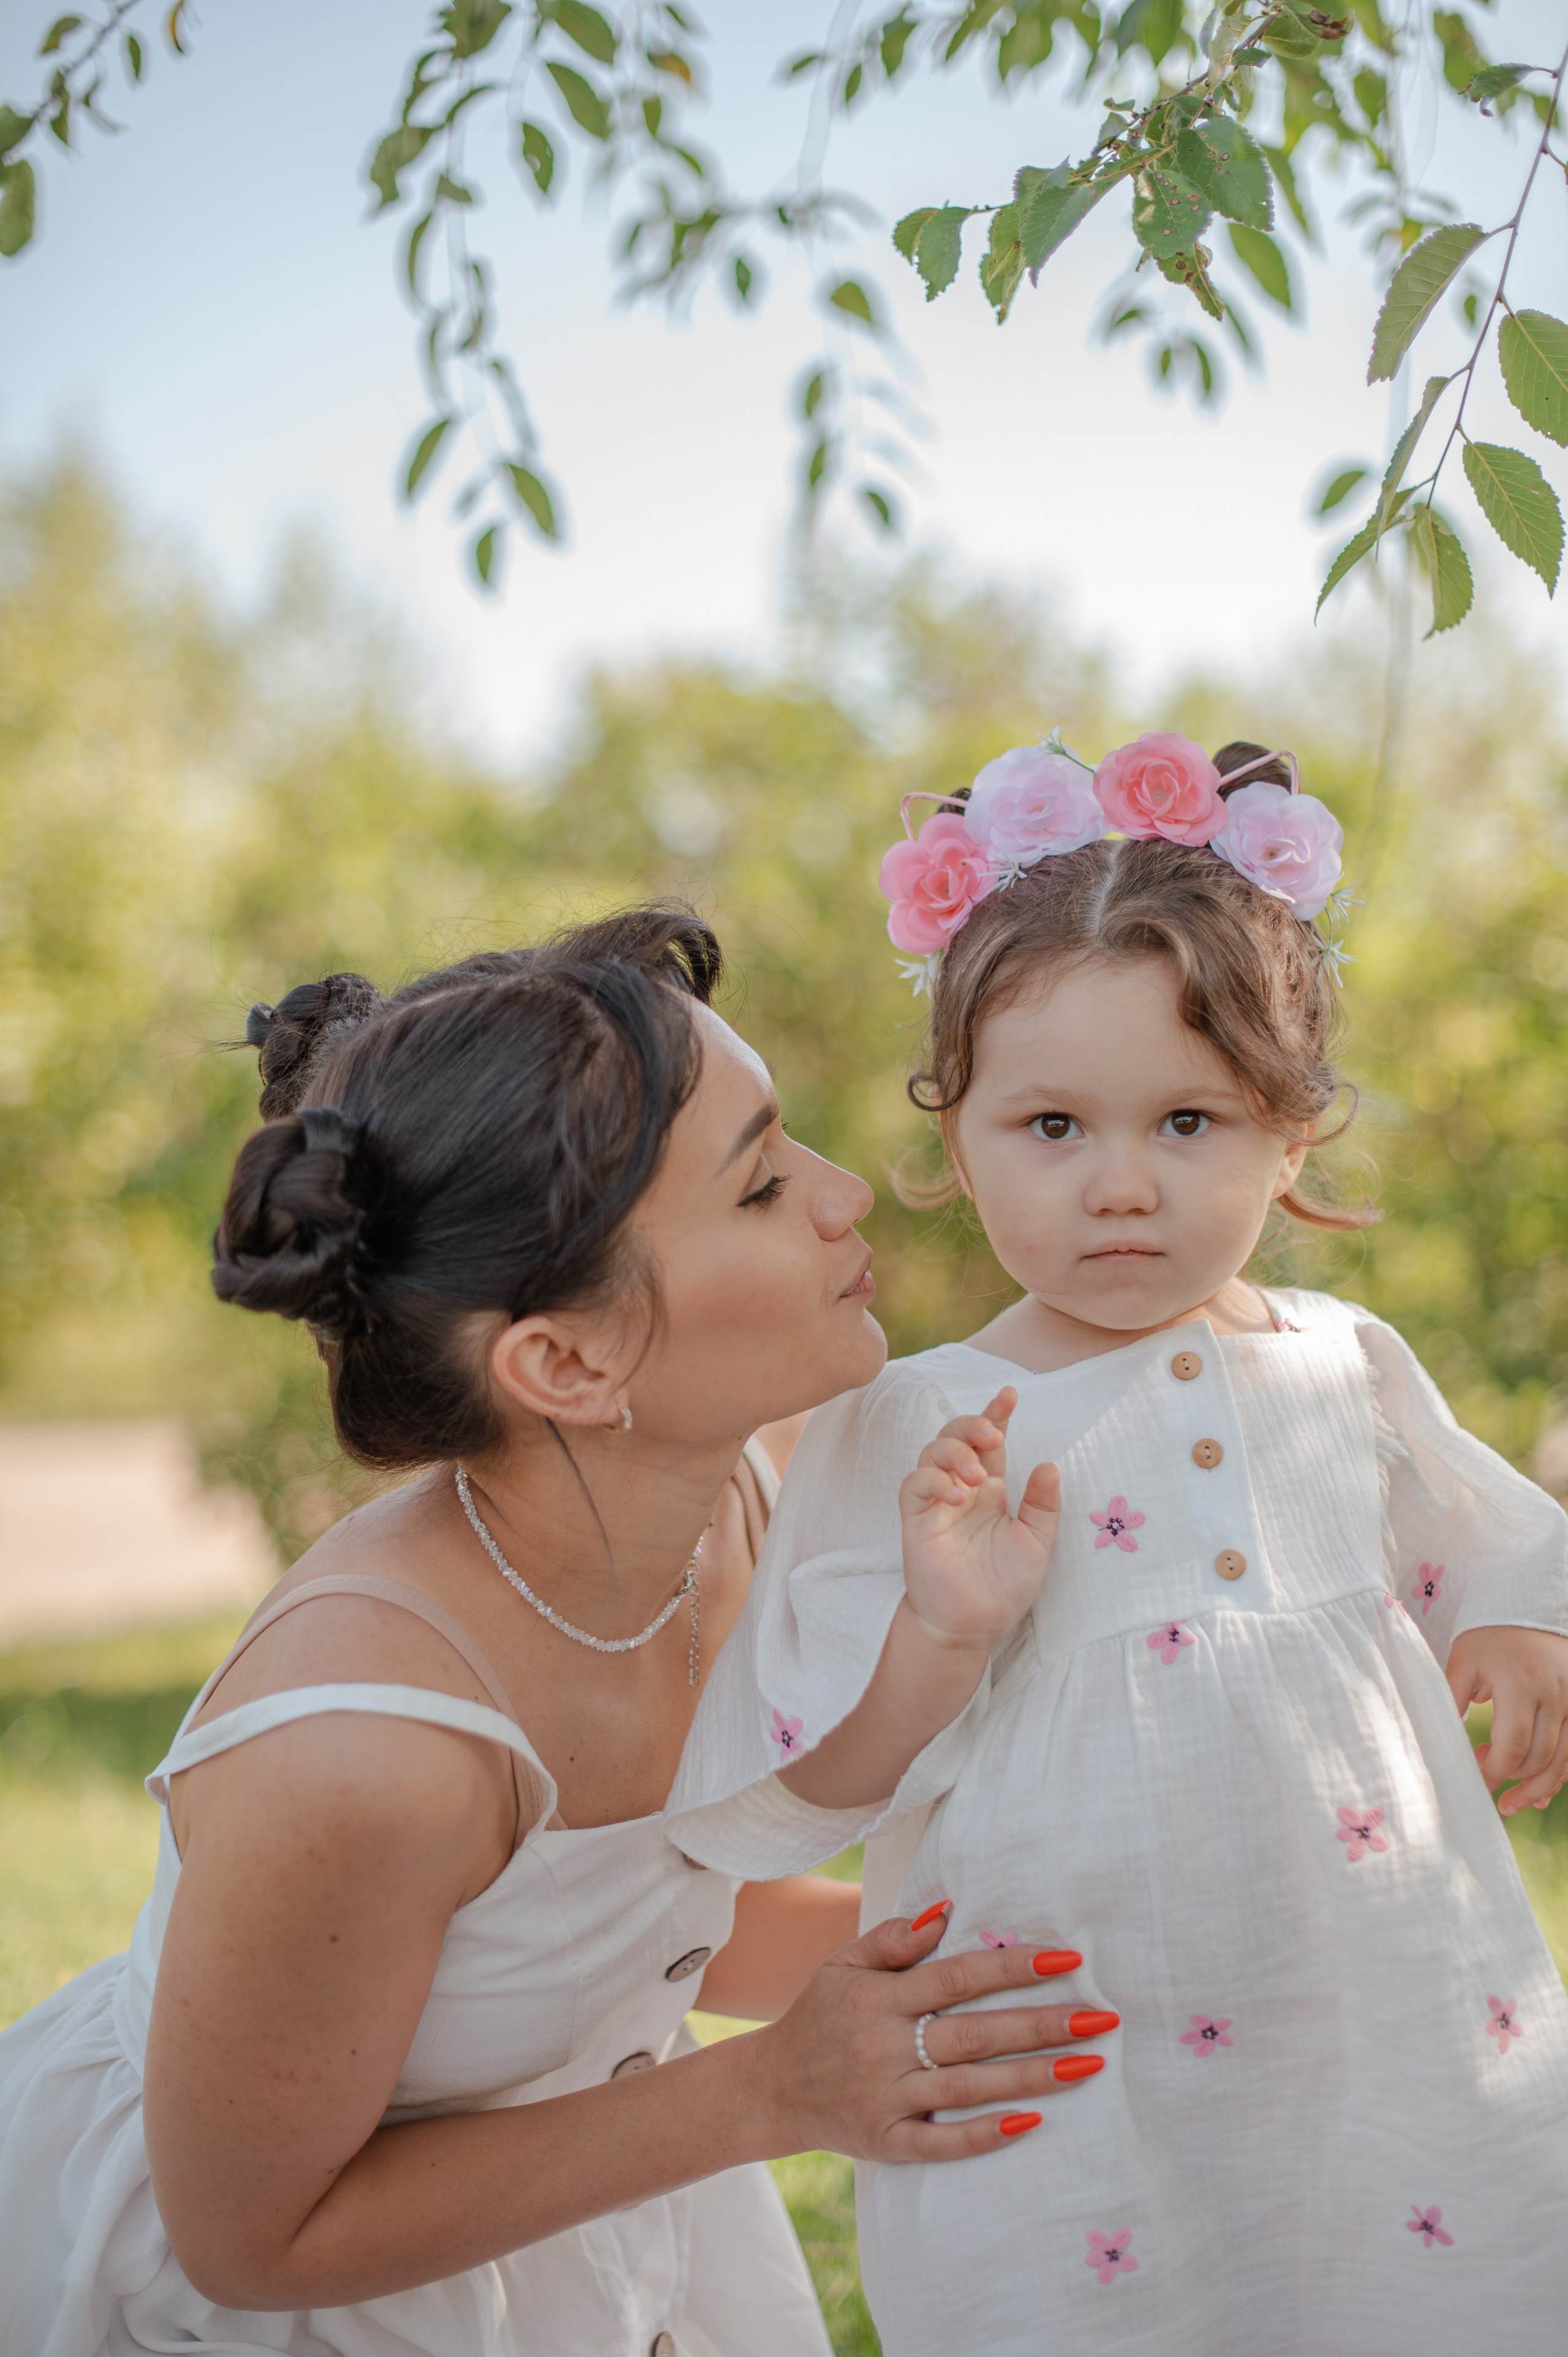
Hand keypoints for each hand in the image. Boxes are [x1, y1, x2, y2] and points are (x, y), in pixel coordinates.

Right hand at [749, 1906, 1115, 2163]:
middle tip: (1101, 2017)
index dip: (1012, 1965)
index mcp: (879, 1997)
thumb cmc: (818, 2017)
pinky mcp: (886, 2142)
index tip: (1067, 1957)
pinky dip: (985, 2133)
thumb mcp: (841, 1964)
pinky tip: (1031, 2124)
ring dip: (1032, 2076)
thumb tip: (945, 1912)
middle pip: (975, 2032)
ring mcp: (886, 2097)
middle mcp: (885, 2045)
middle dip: (1042, 2024)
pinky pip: (941, 2141)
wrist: (769, 2089)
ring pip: (968, 2085)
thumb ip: (892, 1939)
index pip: (958, 1976)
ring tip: (1088, 2066)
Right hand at [899, 1387, 1060, 1645]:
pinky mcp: (916, 1519)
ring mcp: (937, 1502)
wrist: (974, 1625)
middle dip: (972, 1425)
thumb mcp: (1037, 1544)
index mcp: (991, 1490)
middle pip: (956, 1436)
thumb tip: (1049, 1464)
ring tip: (976, 1477)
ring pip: (932, 1451)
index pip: (990, 1442)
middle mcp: (962, 1489)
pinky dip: (933, 1480)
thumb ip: (1043, 1506)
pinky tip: (956, 1495)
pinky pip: (914, 1484)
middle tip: (993, 1436)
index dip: (996, 1415)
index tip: (1010, 1395)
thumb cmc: (1004, 1586)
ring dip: (954, 1453)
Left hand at [1447, 1625, 1567, 1814]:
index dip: (1494, 1770)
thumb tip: (1437, 1738)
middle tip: (1487, 1784)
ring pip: (1564, 1762)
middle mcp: (1556, 1696)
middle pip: (1540, 1758)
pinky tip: (1540, 1793)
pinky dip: (1559, 1776)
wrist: (1533, 1609)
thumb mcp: (1464, 1660)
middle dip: (1512, 1780)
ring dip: (1538, 1789)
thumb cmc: (1491, 1636)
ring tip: (1512, 1804)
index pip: (1513, 1744)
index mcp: (1521, 1684)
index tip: (1475, 1782)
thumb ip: (1451, 1697)